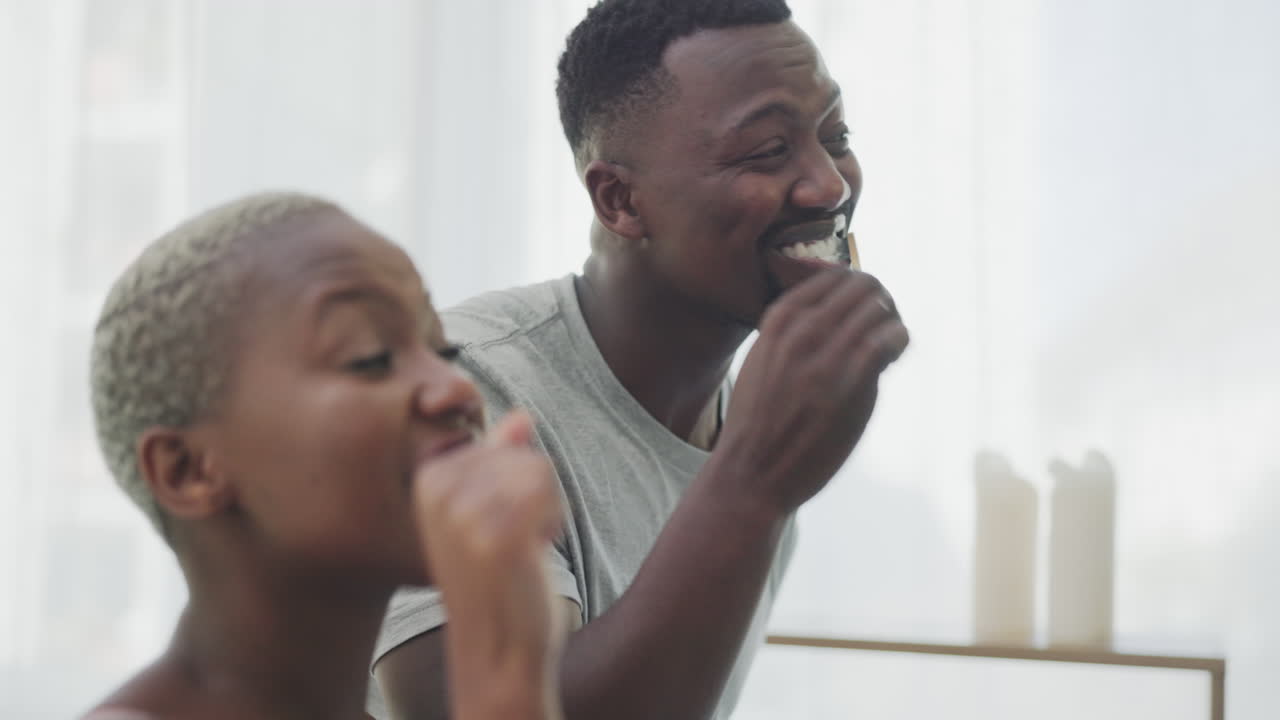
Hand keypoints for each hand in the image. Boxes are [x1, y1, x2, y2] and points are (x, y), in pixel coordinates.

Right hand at [413, 411, 565, 719]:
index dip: (514, 481)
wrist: (498, 647)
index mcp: (429, 478)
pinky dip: (554, 521)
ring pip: (538, 468)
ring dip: (546, 509)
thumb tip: (522, 415)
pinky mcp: (496, 532)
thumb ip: (502, 460)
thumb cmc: (499, 578)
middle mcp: (437, 489)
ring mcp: (463, 511)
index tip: (495, 523)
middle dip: (533, 493)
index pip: (500, 442)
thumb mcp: (491, 510)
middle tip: (513, 540)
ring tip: (522, 547)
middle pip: (521, 451)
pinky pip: (548, 489)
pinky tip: (533, 552)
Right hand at [717, 257, 908, 512]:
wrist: (750, 473)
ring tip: (886, 349)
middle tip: (882, 329)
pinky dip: (897, 342)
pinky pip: (888, 338)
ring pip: (879, 307)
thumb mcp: (763, 361)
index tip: (860, 316)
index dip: (855, 292)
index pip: (833, 276)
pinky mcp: (849, 382)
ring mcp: (826, 354)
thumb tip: (833, 318)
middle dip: (880, 302)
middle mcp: (802, 328)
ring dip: (891, 323)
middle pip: (862, 284)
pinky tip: (889, 361)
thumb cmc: (759, 424)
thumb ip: (793, 335)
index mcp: (778, 320)